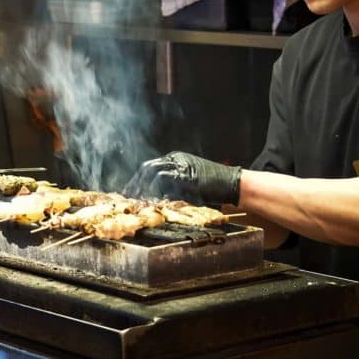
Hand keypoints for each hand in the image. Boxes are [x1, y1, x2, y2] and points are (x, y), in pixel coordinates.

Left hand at [123, 151, 240, 204]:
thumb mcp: (189, 187)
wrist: (232, 184)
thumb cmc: (213, 188)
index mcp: (176, 159)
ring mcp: (181, 165)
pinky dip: (154, 189)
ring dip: (141, 186)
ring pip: (152, 171)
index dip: (138, 179)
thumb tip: (156, 199)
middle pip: (147, 167)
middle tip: (126, 195)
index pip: (150, 167)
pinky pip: (164, 179)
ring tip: (135, 199)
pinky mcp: (185, 174)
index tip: (129, 191)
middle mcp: (176, 159)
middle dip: (135, 182)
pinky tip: (150, 199)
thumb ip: (173, 189)